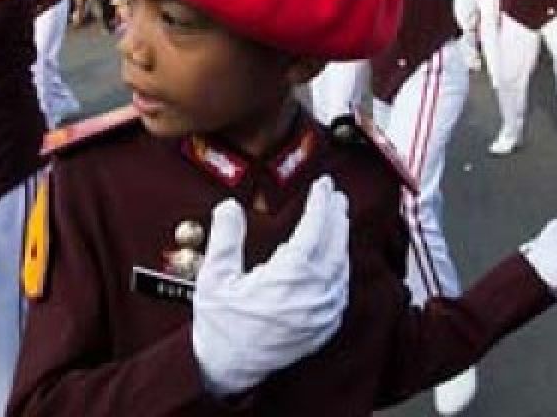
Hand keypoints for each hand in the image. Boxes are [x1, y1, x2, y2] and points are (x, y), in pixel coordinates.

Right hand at [192, 176, 349, 395]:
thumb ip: (225, 238)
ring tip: (337, 218)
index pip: (314, 231)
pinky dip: (341, 266)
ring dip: (341, 239)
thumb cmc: (220, 326)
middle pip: (334, 246)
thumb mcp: (214, 278)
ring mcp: (322, 313)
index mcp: (287, 279)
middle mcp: (312, 296)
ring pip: (341, 267)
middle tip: (335, 195)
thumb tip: (229, 207)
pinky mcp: (324, 327)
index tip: (323, 186)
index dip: (320, 205)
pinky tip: (336, 257)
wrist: (228, 370)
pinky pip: (341, 289)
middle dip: (336, 217)